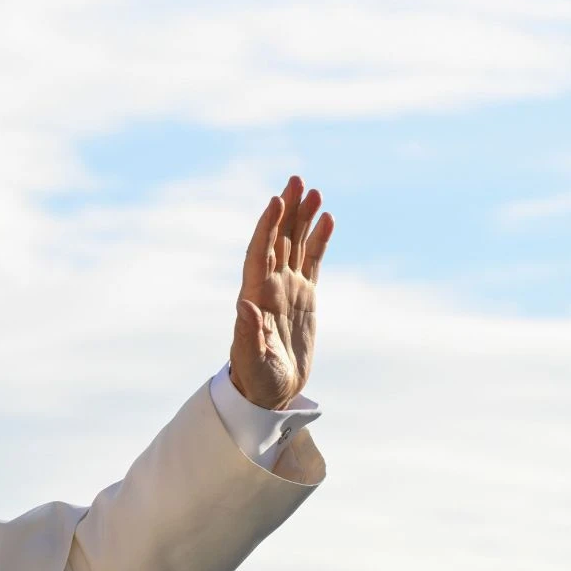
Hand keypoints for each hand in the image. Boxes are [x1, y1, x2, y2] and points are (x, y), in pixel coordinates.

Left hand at [228, 176, 333, 409]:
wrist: (270, 391)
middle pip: (278, 238)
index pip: (260, 252)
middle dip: (286, 210)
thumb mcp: (252, 359)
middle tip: (296, 179)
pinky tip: (327, 219)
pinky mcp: (305, 295)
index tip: (274, 201)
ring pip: (295, 244)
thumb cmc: (256, 378)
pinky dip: (318, 240)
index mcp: (256, 296)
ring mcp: (288, 288)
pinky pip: (312, 260)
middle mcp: (270, 285)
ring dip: (303, 218)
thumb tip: (244, 305)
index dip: (267, 227)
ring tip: (314, 191)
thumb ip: (248, 333)